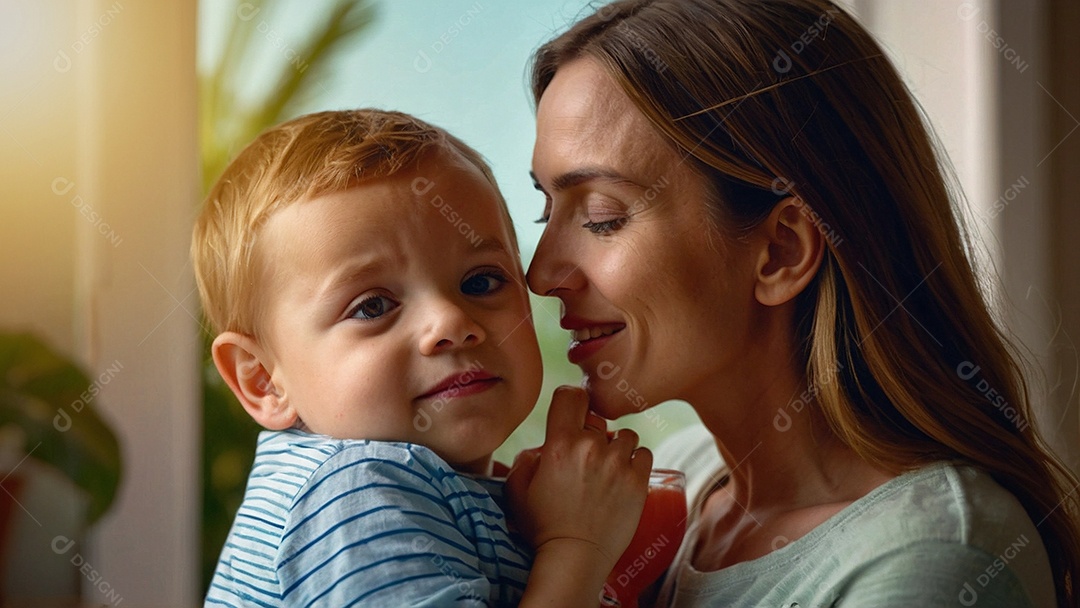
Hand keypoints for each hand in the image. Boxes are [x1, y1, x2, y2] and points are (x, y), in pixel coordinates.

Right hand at [506, 386, 652, 570]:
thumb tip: (540, 448)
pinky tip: (623, 476)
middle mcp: (590, 447)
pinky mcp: (638, 481)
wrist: (575, 556)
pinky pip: (644, 454)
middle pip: (598, 418)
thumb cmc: (542, 526)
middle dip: (591, 433)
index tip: (571, 414)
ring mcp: (617, 463)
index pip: (570, 395)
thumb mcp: (517, 491)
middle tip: (585, 459)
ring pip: (624, 435)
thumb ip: (524, 460)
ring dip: (616, 447)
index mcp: (560, 444)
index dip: (570, 401)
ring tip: (607, 468)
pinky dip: (635, 461)